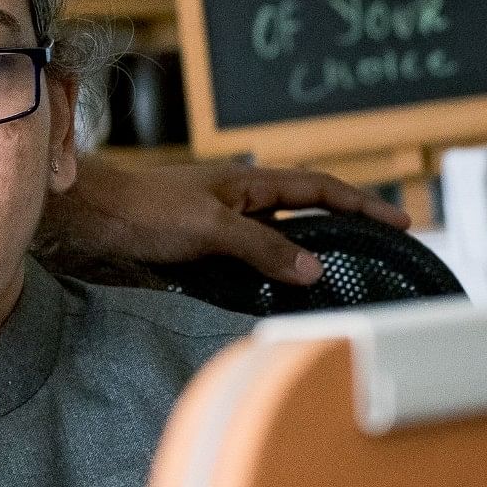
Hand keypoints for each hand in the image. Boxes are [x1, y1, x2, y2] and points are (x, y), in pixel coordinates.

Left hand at [59, 156, 409, 286]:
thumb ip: (264, 246)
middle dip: (343, 232)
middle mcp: (238, 204)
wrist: (86, 221)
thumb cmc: (142, 210)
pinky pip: (247, 269)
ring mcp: (218, 231)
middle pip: (303, 217)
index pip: (319, 189)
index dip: (360, 204)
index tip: (400, 222)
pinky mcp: (197, 256)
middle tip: (380, 256)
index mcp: (248, 184)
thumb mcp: (211, 226)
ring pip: (276, 246)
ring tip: (341, 286)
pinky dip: (269, 282)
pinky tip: (280, 303)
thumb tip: (315, 269)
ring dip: (305, 262)